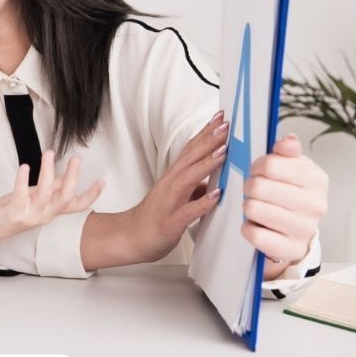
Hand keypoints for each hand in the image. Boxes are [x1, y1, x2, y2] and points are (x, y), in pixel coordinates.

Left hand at [0, 151, 103, 249]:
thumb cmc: (12, 210)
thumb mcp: (35, 199)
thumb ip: (51, 190)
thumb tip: (66, 178)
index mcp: (51, 211)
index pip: (76, 206)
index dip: (91, 195)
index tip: (102, 181)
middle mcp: (45, 215)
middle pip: (66, 198)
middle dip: (73, 178)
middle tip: (76, 158)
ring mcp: (31, 215)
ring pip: (46, 194)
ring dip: (49, 172)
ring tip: (49, 154)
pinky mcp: (15, 213)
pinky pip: (21, 195)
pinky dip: (23, 180)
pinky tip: (25, 167)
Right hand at [124, 110, 227, 262]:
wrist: (130, 238)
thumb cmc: (154, 217)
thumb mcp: (178, 197)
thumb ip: (195, 187)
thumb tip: (215, 182)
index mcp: (174, 177)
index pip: (191, 149)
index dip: (206, 132)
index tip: (220, 118)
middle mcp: (171, 184)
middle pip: (191, 156)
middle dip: (209, 139)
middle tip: (225, 124)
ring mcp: (171, 201)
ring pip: (190, 177)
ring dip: (207, 162)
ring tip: (223, 149)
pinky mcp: (172, 221)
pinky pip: (189, 210)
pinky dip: (203, 202)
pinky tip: (216, 195)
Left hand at [243, 133, 328, 278]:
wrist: (300, 231)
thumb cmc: (293, 194)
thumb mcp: (294, 168)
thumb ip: (288, 152)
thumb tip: (288, 141)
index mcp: (316, 179)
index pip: (270, 165)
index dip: (257, 166)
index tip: (259, 171)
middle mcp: (314, 204)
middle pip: (257, 187)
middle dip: (250, 187)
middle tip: (255, 191)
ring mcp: (303, 228)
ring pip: (252, 209)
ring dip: (248, 206)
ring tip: (258, 206)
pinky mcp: (288, 248)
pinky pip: (253, 233)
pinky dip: (248, 227)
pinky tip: (258, 224)